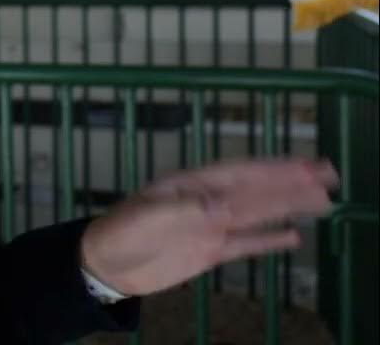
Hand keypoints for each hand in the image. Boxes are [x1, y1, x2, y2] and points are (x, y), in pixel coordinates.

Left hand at [79, 158, 337, 296]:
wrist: (102, 266)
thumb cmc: (117, 234)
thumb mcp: (146, 219)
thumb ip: (183, 211)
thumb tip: (223, 207)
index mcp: (190, 186)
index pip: (240, 174)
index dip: (273, 168)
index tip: (305, 164)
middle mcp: (205, 202)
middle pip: (256, 190)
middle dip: (291, 181)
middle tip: (328, 173)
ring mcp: (209, 226)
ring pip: (257, 214)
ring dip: (288, 207)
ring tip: (323, 200)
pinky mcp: (207, 251)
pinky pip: (245, 244)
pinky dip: (268, 241)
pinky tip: (292, 236)